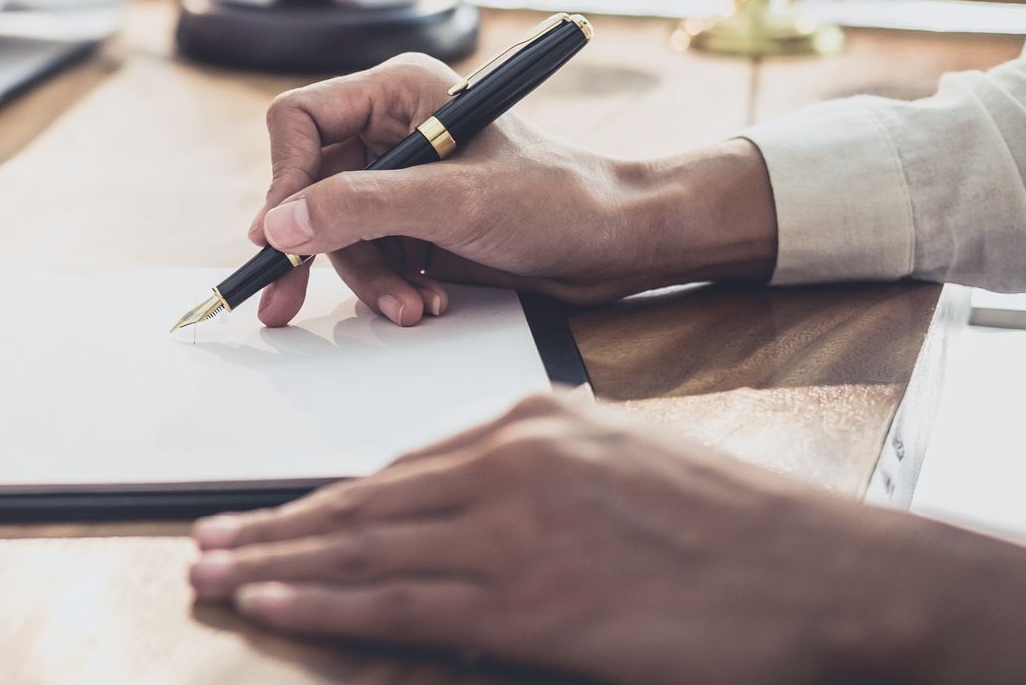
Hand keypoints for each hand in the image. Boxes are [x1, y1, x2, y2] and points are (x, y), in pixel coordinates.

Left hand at [190, 395, 1025, 684]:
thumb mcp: (618, 455)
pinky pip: (403, 604)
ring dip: (280, 564)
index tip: (269, 512)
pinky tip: (279, 604)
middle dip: (275, 527)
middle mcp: (507, 463)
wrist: (820, 568)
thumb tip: (452, 496)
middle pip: (362, 501)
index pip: (397, 463)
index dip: (324, 497)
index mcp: (528, 421)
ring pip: (366, 549)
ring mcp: (513, 531)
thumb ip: (531, 466)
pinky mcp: (529, 601)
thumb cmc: (730, 521)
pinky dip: (329, 604)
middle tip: (205, 543)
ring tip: (215, 575)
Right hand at [247, 52, 777, 326]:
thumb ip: (361, 209)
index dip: (284, 179)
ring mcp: (402, 179)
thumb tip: (280, 226)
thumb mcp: (454, 203)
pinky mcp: (416, 224)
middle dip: (319, 248)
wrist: (620, 244)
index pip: (299, 122)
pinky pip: (368, 257)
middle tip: (285, 302)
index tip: (282, 237)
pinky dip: (388, 288)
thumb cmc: (559, 200)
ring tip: (410, 307)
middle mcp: (392, 129)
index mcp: (398, 91)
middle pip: (310, 186)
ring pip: (337, 232)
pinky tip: (425, 302)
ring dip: (366, 279)